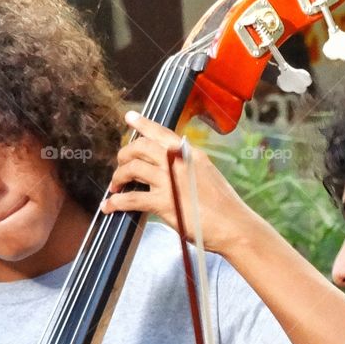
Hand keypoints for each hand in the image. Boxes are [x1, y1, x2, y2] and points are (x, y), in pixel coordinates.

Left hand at [101, 111, 252, 254]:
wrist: (235, 226)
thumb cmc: (225, 207)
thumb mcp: (208, 175)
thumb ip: (188, 167)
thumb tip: (168, 170)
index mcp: (190, 154)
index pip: (162, 132)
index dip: (143, 124)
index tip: (130, 117)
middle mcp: (178, 162)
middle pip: (141, 147)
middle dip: (124, 155)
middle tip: (120, 165)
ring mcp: (170, 181)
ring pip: (132, 168)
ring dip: (118, 178)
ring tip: (115, 187)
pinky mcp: (164, 202)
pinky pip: (131, 198)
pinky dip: (115, 202)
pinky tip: (109, 206)